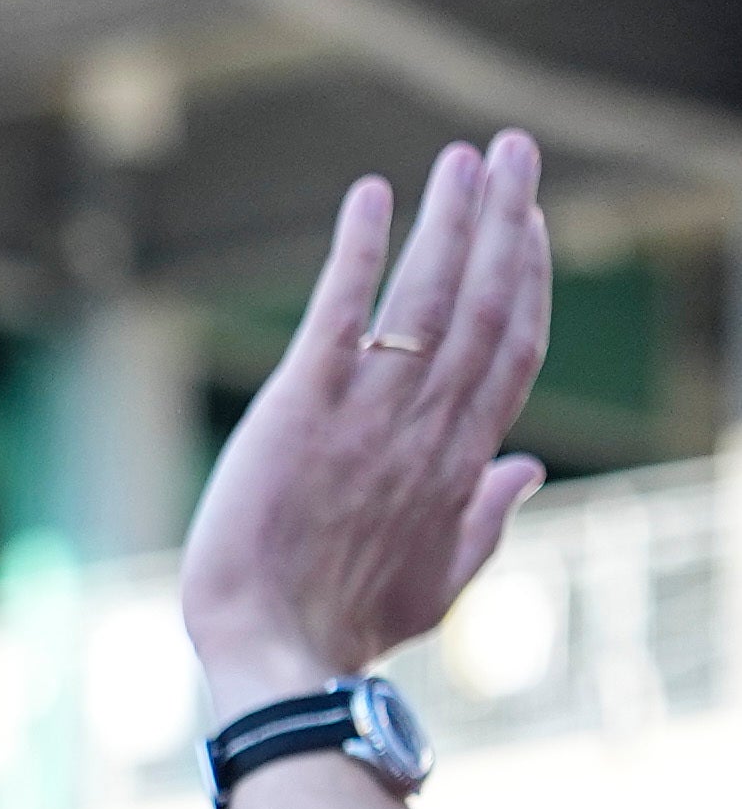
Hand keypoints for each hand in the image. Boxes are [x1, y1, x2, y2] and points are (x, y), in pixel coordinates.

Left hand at [180, 135, 556, 708]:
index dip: (527, 279)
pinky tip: (370, 197)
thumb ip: (486, 521)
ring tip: (464, 156)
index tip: (532, 225)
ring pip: (428, 296)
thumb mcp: (439, 581)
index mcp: (460, 459)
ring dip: (451, 218)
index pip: (510, 348)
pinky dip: (358, 253)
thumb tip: (527, 472)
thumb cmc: (348, 630)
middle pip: (484, 302)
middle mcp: (425, 424)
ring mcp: (366, 414)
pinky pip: (338, 315)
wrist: (276, 658)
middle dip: (504, 221)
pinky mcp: (298, 411)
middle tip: (513, 150)